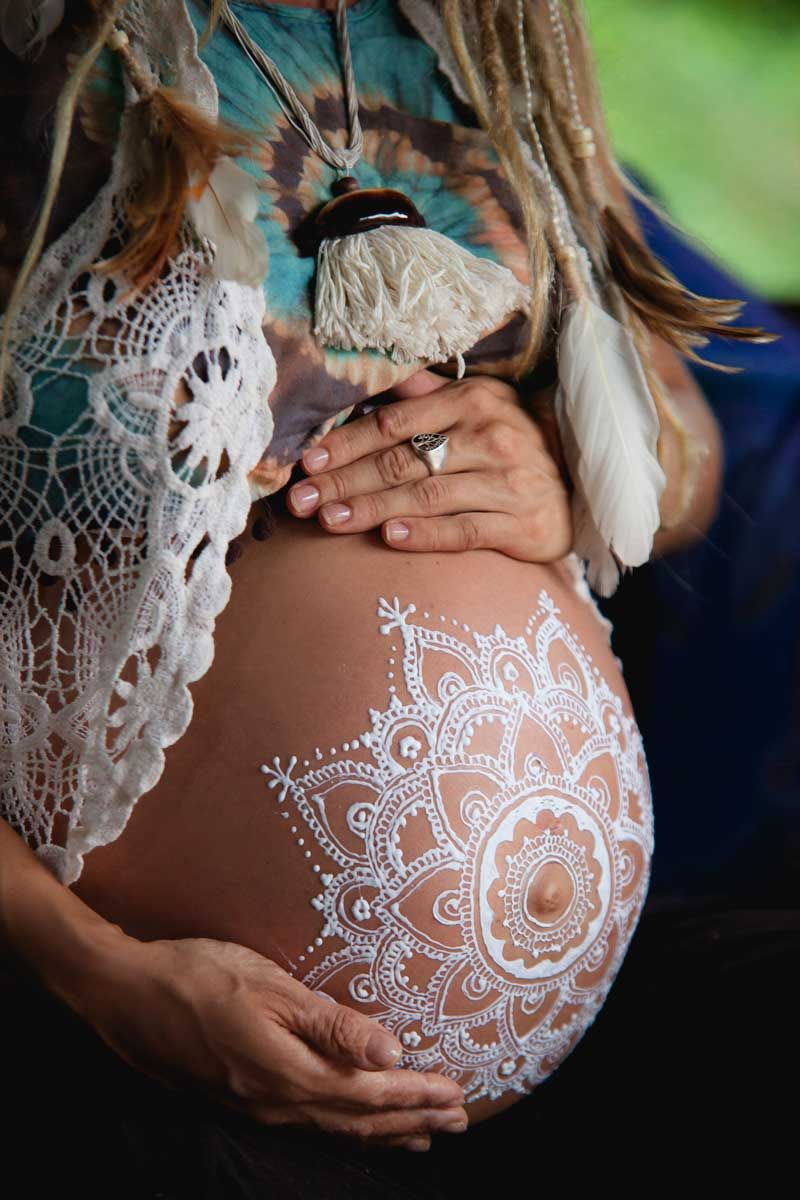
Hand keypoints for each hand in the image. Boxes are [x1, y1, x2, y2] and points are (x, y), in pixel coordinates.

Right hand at [85, 934, 466, 1151]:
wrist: (125, 995)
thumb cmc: (197, 976)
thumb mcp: (270, 986)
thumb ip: (330, 1022)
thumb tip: (390, 1049)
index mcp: (287, 1072)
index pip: (370, 1093)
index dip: (416, 1094)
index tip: (456, 1092)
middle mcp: (276, 1102)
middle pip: (360, 1122)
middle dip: (413, 1120)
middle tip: (459, 1119)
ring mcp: (257, 1108)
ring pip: (336, 1129)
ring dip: (385, 1132)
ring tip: (424, 1133)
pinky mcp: (241, 1102)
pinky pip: (310, 1126)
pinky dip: (347, 1130)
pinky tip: (356, 1126)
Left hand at [287, 371, 571, 560]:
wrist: (579, 488)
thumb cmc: (513, 445)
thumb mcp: (478, 407)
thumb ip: (428, 397)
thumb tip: (376, 380)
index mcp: (473, 401)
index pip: (396, 422)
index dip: (347, 442)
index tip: (308, 462)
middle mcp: (490, 438)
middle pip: (403, 461)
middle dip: (345, 481)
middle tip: (301, 501)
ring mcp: (507, 482)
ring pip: (426, 496)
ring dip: (372, 509)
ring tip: (329, 522)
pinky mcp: (520, 525)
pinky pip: (464, 531)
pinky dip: (425, 535)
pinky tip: (389, 539)